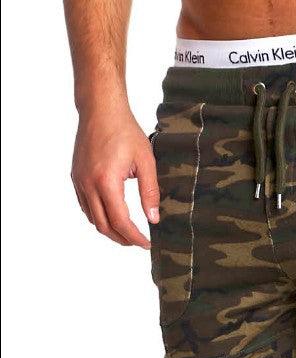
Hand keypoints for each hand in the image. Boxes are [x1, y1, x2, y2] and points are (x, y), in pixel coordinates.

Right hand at [71, 105, 158, 247]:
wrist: (100, 110)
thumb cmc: (124, 131)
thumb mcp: (146, 161)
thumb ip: (150, 192)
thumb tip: (154, 218)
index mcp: (106, 182)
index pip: (120, 222)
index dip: (135, 237)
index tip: (147, 244)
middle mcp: (88, 185)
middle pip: (104, 226)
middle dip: (122, 239)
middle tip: (138, 242)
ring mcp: (79, 182)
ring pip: (93, 219)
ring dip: (110, 230)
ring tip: (127, 233)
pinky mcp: (76, 178)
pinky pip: (85, 206)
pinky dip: (99, 217)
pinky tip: (112, 217)